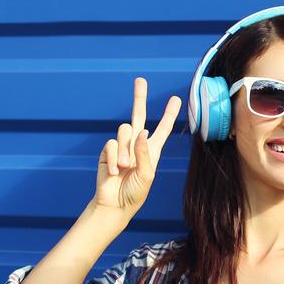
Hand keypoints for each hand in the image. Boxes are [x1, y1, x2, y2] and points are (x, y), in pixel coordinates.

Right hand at [93, 77, 180, 217]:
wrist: (115, 204)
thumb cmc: (135, 192)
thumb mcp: (146, 175)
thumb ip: (145, 153)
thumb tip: (142, 131)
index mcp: (152, 150)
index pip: (162, 129)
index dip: (168, 114)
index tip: (176, 99)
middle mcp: (137, 145)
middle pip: (138, 115)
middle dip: (139, 97)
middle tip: (140, 80)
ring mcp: (122, 147)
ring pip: (124, 131)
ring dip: (124, 150)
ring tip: (125, 168)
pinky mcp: (108, 151)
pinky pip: (110, 145)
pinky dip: (113, 159)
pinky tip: (114, 172)